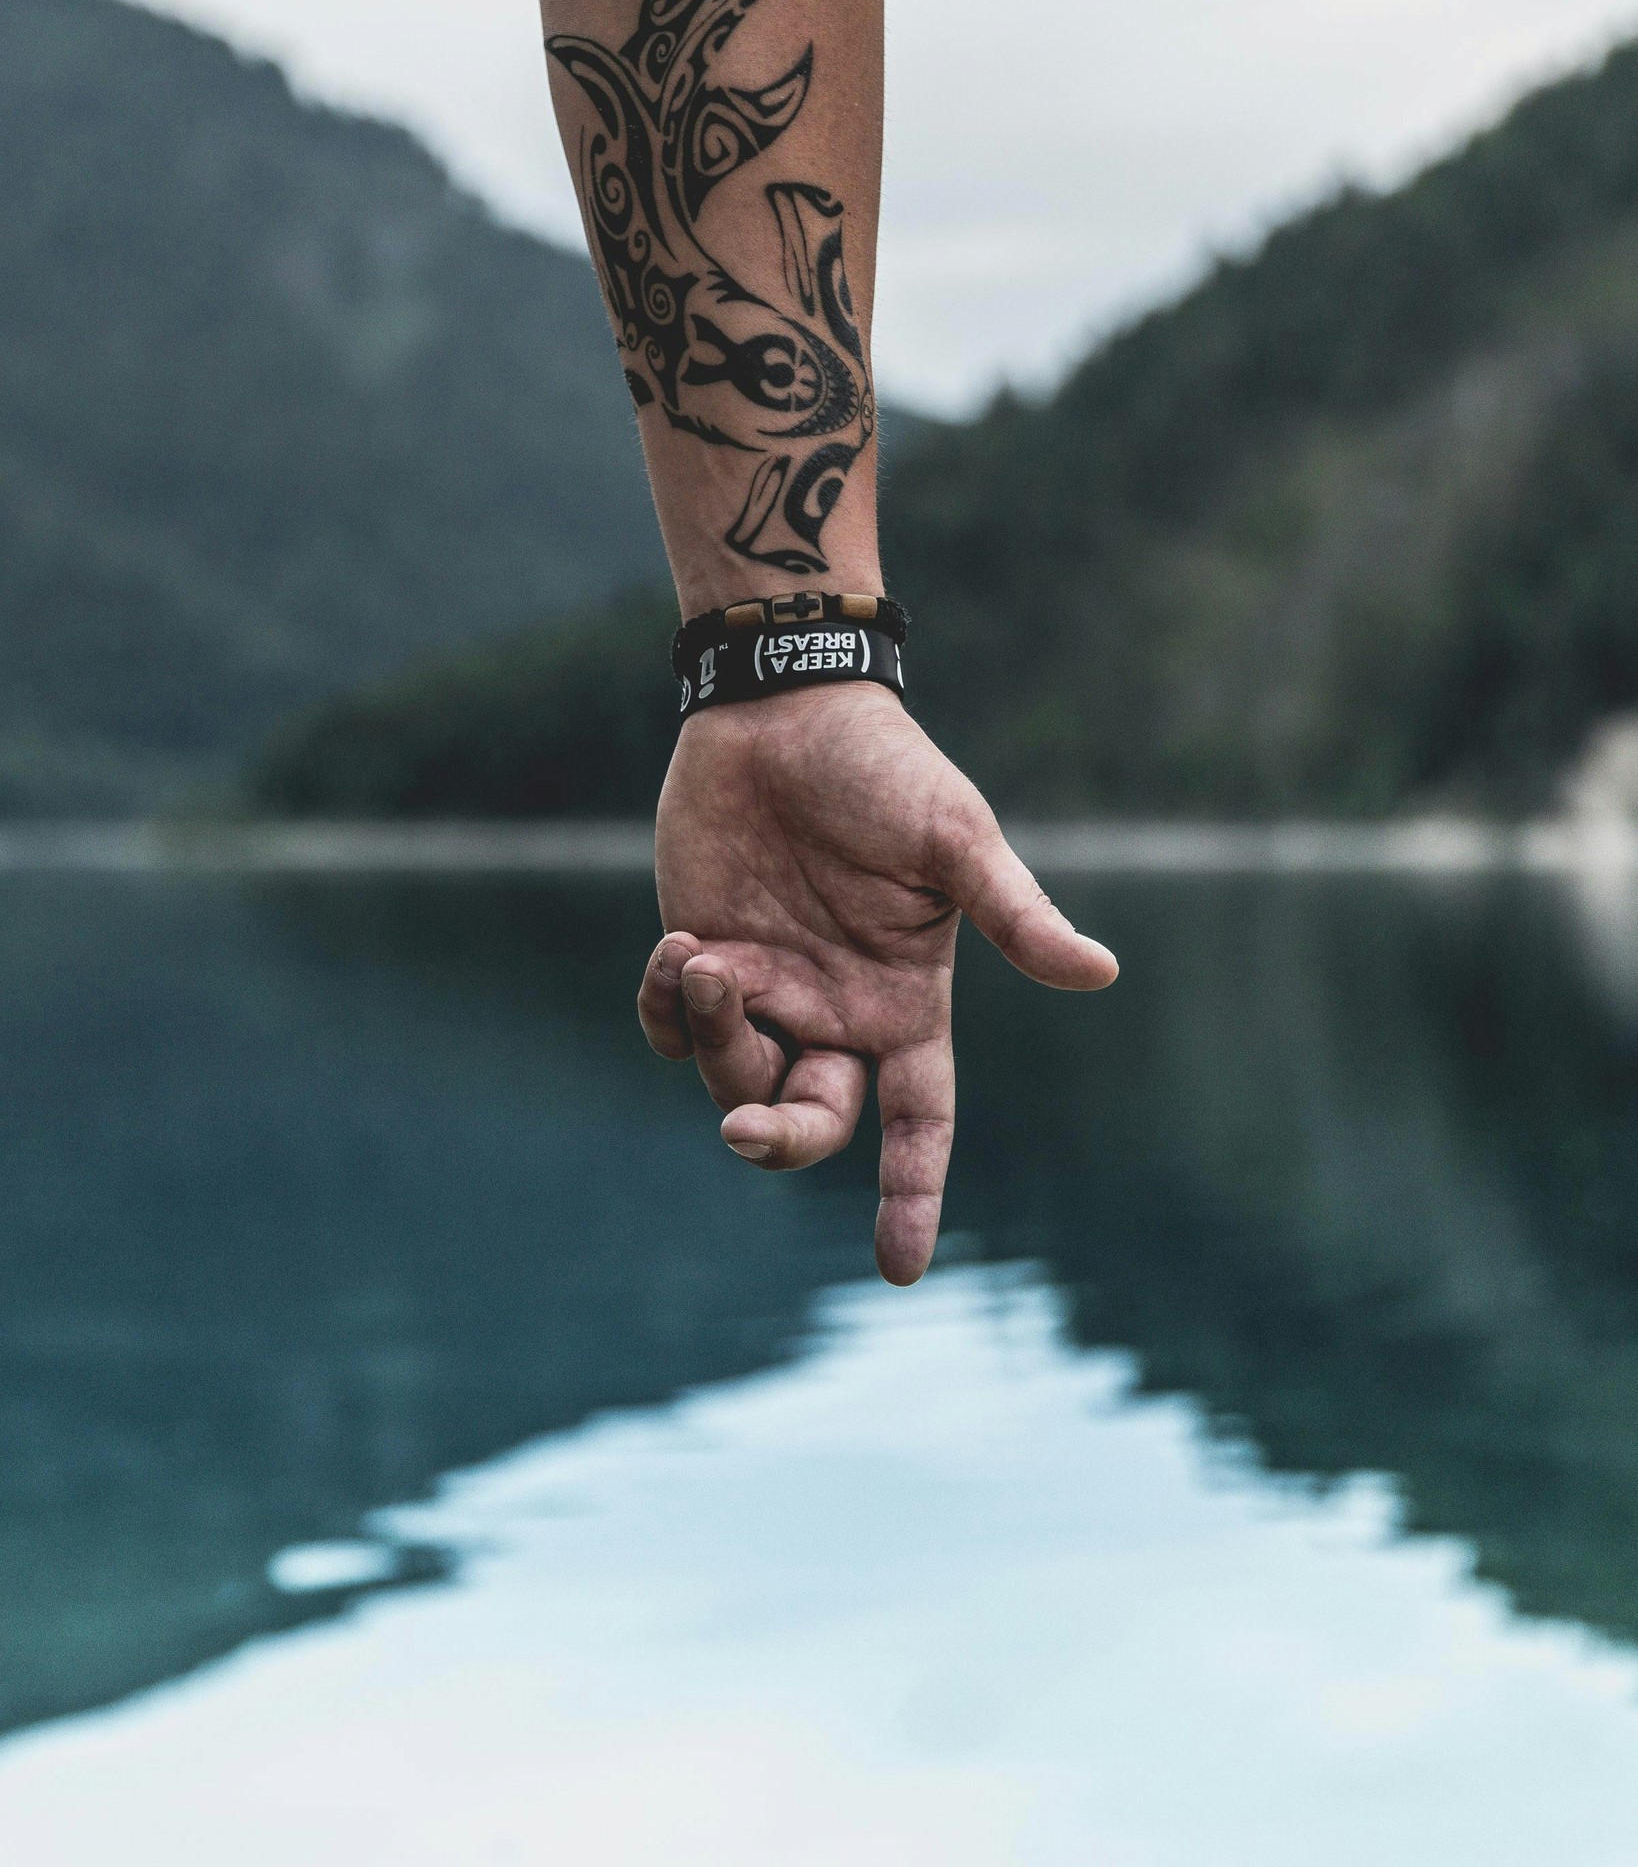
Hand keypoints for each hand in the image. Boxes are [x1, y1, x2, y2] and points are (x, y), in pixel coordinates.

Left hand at [637, 684, 1118, 1283]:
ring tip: (705, 958)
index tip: (900, 1269)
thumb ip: (1015, 914)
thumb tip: (1100, 973)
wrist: (783, 710)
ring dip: (712, 1039)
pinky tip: (675, 955)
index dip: (913, 1196)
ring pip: (732, 1079)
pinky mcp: (701, 956)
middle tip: (745, 1128)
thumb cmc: (884, 771)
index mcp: (905, 1004)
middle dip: (778, 1142)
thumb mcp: (955, 841)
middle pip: (811, 1125)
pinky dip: (663, 1011)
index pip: (918, 1123)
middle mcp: (835, 1013)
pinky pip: (669, 1030)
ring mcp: (766, 990)